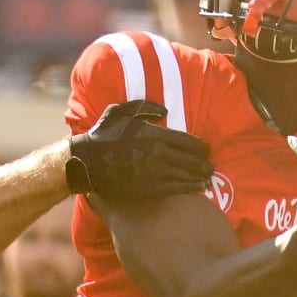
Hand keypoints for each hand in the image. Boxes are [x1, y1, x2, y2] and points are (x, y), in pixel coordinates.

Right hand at [66, 100, 212, 200]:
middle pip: (194, 160)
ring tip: (207, 178)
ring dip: (201, 177)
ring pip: (189, 176)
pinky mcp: (151, 188)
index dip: (203, 147)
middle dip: (205, 163)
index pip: (191, 142)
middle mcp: (160, 154)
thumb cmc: (103, 136)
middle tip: (210, 166)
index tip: (206, 150)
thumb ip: (145, 108)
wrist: (87, 163)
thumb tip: (165, 111)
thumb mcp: (120, 112)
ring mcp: (156, 173)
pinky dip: (191, 189)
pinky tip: (197, 189)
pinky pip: (179, 189)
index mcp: (156, 134)